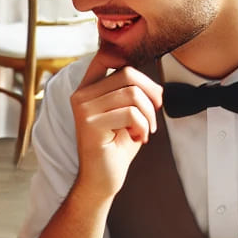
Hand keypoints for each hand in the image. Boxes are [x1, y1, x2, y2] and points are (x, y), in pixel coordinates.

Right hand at [70, 50, 163, 200]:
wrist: (102, 180)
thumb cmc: (117, 146)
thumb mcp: (127, 113)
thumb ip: (132, 92)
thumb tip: (153, 82)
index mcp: (87, 88)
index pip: (107, 56)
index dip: (129, 60)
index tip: (145, 84)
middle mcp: (81, 94)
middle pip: (127, 73)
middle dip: (151, 92)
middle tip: (156, 112)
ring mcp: (83, 108)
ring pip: (132, 94)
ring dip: (149, 114)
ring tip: (146, 130)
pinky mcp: (90, 124)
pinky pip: (130, 113)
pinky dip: (143, 126)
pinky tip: (139, 138)